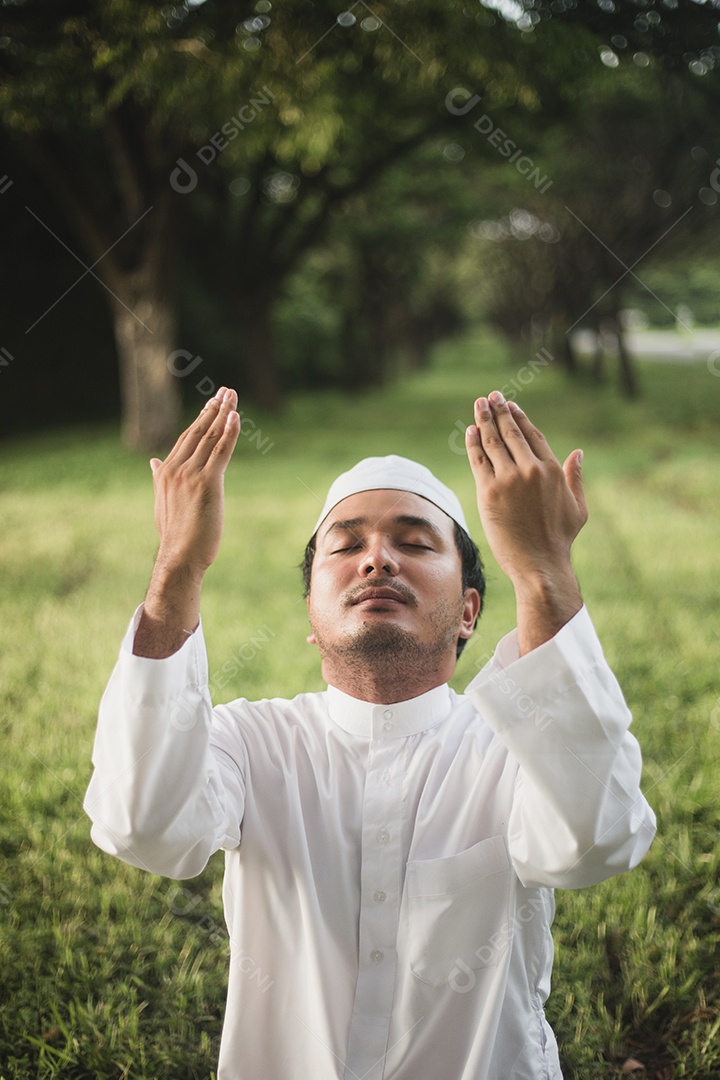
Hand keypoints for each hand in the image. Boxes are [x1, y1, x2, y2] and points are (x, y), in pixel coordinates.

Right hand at [133, 387, 239, 657]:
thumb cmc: (174, 535)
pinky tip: (236, 418)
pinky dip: (229, 433)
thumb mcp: (162, 503)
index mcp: (166, 472)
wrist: (178, 558)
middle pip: (199, 432)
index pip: (187, 438)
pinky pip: (220, 452)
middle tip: (227, 391)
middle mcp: (176, 469)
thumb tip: (154, 462)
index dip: (202, 419)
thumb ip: (159, 479)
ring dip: (224, 415)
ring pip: (211, 438)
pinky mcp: (207, 484)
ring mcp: (191, 475)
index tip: (213, 403)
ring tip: (232, 396)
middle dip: (214, 409)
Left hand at [465, 391, 586, 651]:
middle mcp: (530, 469)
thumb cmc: (560, 540)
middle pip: (511, 432)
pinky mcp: (489, 492)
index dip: (520, 418)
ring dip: (484, 420)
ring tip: (478, 405)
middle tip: (491, 396)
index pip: (532, 435)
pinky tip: (470, 431)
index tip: (511, 405)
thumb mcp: (578, 507)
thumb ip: (575, 478)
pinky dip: (473, 443)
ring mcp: (508, 479)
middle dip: (499, 411)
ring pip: (493, 442)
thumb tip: (578, 453)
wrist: (540, 564)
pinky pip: (479, 460)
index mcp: (551, 470)